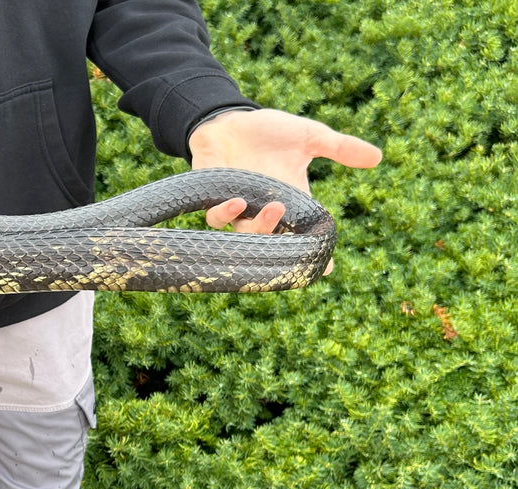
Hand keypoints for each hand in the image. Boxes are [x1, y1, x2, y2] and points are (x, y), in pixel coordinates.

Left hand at [188, 108, 381, 273]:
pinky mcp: (210, 197)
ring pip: (242, 235)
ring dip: (258, 227)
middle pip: (270, 243)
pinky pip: (214, 218)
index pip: (301, 237)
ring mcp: (235, 208)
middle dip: (282, 240)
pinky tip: (237, 202)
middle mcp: (261, 211)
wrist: (230, 119)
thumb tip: (378, 157)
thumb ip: (340, 148)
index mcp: (287, 202)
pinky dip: (225, 214)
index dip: (312, 255)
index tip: (327, 268)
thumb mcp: (309, 137)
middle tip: (293, 217)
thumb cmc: (269, 132)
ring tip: (273, 208)